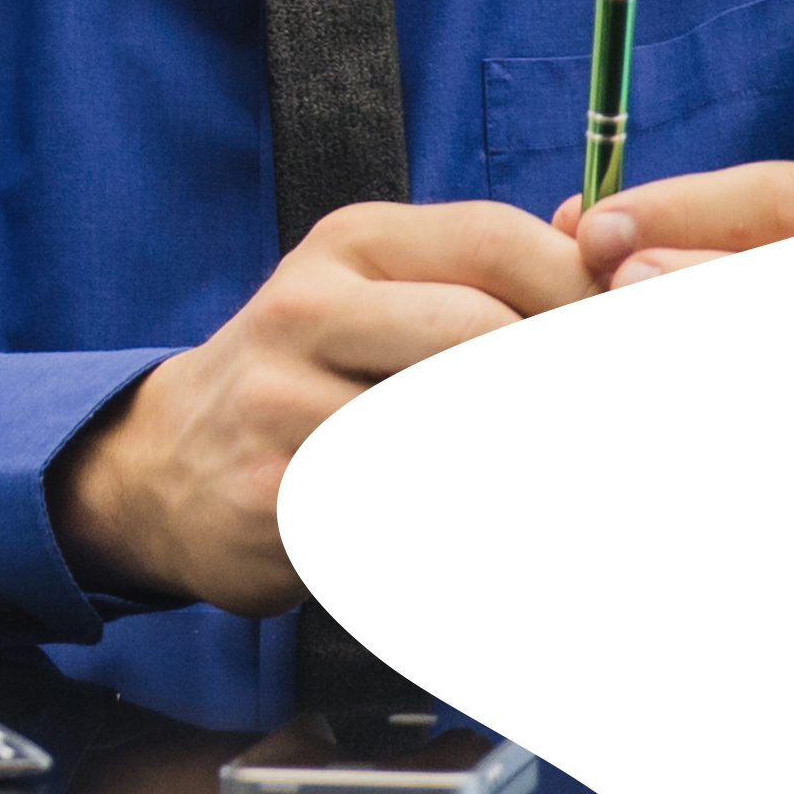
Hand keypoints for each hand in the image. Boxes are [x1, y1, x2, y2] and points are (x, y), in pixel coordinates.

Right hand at [54, 201, 625, 613]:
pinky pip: (433, 539)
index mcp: (349, 246)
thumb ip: (498, 274)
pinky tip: (446, 539)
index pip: (495, 240)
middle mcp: (304, 314)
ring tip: (489, 490)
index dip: (588, 298)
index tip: (627, 348)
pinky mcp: (277, 506)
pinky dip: (471, 553)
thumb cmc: (317, 378)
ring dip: (514, 492)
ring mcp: (280, 412)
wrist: (166, 466)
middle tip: (554, 431)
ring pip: (468, 457)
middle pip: (482, 344)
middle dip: (553, 402)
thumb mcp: (386, 296)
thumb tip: (620, 254)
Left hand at [564, 163, 793, 597]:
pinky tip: (600, 457)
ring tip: (617, 381)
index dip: (689, 211)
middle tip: (616, 295)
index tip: (595, 231)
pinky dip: (668, 487)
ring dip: (692, 394)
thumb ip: (709, 241)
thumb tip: (578, 227)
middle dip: (709, 294)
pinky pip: (766, 512)